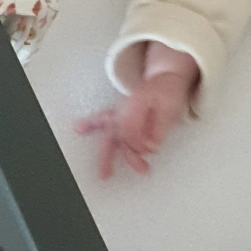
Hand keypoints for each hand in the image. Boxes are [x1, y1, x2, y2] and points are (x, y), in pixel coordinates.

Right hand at [77, 67, 197, 179]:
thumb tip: (152, 147)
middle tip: (112, 174)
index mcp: (138, 103)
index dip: (138, 143)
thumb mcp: (171, 108)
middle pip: (117, 133)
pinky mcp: (119, 114)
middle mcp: (125, 107)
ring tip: (104, 174)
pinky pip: (101, 119)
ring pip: (109, 133)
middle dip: (116, 154)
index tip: (149, 148)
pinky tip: (79, 129)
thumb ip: (161, 128)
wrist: (164, 76)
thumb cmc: (168, 91)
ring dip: (106, 153)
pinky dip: (90, 124)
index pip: (131, 129)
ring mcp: (120, 110)